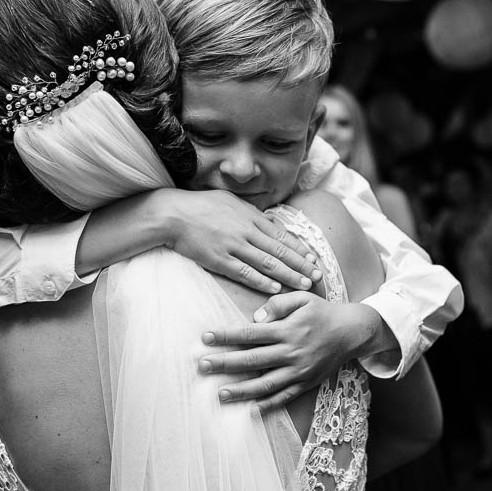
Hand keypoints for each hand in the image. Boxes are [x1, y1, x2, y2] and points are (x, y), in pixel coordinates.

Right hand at [164, 189, 322, 293]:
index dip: (299, 249)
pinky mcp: (219, 259)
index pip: (282, 236)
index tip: (313, 259)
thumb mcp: (231, 201)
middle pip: (280, 251)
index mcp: (250, 216)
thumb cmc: (201, 206)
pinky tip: (275, 288)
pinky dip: (261, 281)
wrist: (173, 214)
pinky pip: (245, 273)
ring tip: (304, 285)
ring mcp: (233, 246)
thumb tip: (269, 222)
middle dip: (302, 265)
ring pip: (267, 264)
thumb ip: (251, 213)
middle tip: (318, 277)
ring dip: (289, 276)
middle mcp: (246, 231)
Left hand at [199, 292, 378, 411]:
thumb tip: (254, 318)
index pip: (250, 334)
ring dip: (242, 390)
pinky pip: (284, 398)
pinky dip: (267, 406)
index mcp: (287, 330)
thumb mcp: (301, 298)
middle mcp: (292, 352)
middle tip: (202, 366)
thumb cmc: (322, 312)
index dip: (226, 336)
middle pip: (253, 360)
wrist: (351, 332)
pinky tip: (250, 411)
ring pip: (266, 384)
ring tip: (220, 394)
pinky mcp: (306, 384)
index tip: (205, 338)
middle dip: (225, 364)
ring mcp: (299, 371)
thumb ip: (277, 304)